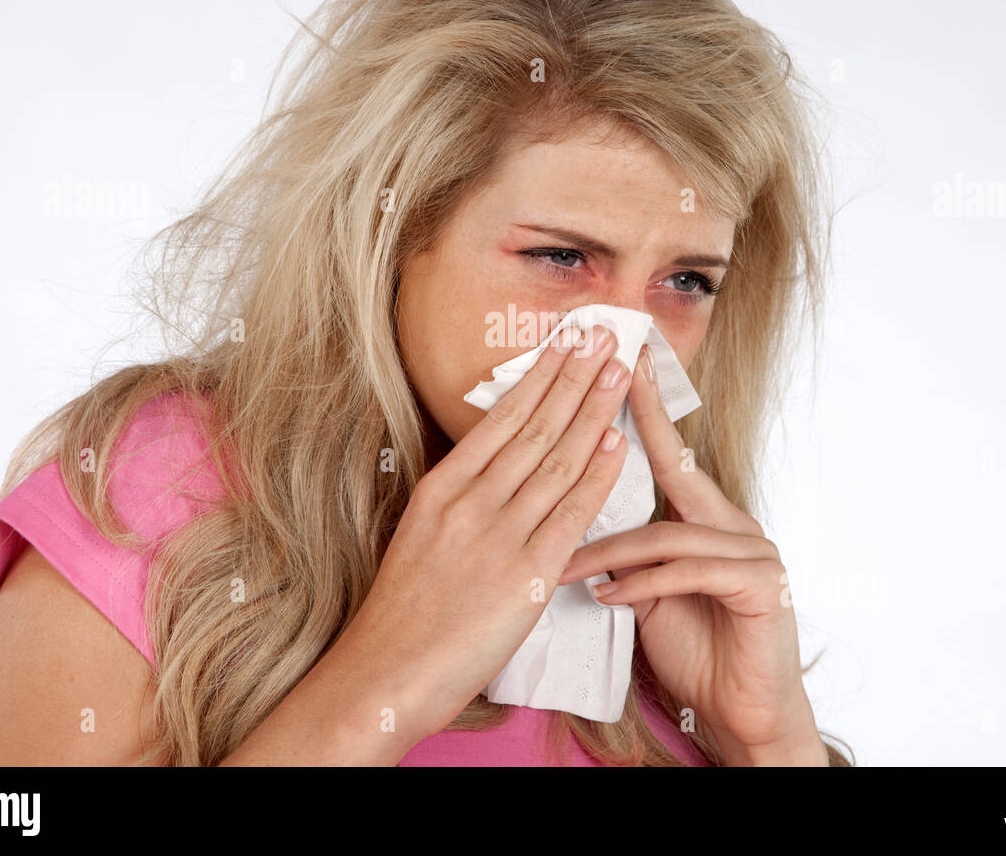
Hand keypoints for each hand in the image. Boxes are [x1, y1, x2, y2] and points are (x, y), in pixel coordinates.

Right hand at [345, 324, 631, 743]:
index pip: (503, 418)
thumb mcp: (422, 536)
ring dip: (593, 411)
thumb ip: (462, 500)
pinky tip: (616, 443)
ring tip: (619, 370)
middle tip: (606, 333)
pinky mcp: (525, 574)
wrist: (385, 672)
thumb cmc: (404, 613)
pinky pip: (569, 514)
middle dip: (575, 375)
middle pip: (535, 425)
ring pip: (556, 459)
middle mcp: (470, 501)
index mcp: (442, 487)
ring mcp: (497, 534)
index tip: (568, 341)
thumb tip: (499, 468)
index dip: (543, 375)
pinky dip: (596, 475)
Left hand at [557, 344, 824, 763]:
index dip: (647, 410)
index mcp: (709, 521)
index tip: (626, 363)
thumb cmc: (696, 651)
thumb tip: (578, 520)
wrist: (744, 714)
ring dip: (612, 550)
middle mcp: (735, 525)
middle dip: (644, 423)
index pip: (672, 458)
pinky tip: (610, 598)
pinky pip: (691, 572)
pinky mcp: (763, 586)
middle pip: (680, 470)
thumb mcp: (647, 595)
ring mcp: (755, 552)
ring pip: (670, 533)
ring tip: (567, 567)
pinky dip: (645, 584)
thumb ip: (627, 555)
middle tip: (611, 377)